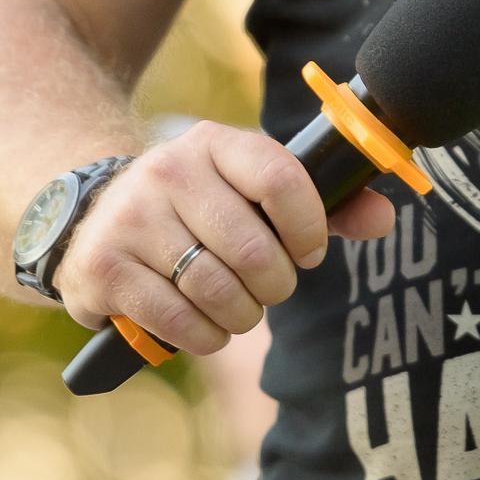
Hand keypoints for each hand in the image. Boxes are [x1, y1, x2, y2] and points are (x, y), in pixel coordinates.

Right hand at [54, 121, 395, 351]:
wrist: (95, 218)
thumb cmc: (200, 210)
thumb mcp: (253, 192)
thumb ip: (324, 206)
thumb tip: (384, 218)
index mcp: (216, 143)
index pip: (281, 179)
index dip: (309, 227)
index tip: (309, 252)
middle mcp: (169, 170)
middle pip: (253, 248)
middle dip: (276, 285)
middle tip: (271, 289)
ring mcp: (131, 217)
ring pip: (215, 288)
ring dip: (241, 316)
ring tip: (239, 310)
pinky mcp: (104, 266)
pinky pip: (175, 318)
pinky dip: (204, 336)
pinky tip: (206, 328)